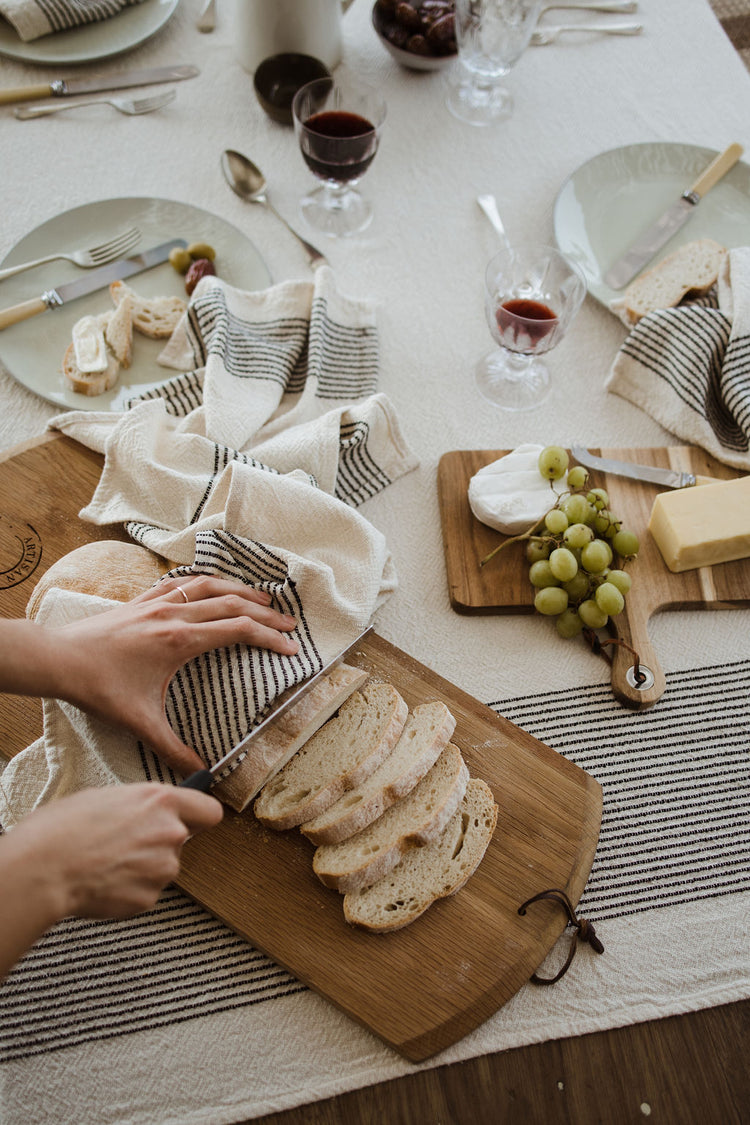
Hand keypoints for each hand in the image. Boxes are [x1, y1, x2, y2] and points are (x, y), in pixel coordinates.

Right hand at [14, 783, 222, 918]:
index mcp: (161, 801)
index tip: (193, 819)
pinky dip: (129, 889)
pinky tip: (104, 881)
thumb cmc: (63, 828)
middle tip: (125, 843)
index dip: (199, 816)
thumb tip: (147, 813)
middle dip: (159, 842)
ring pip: (162, 867)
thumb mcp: (106, 796)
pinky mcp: (149, 898)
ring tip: (107, 862)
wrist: (43, 869)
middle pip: (182, 839)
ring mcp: (162, 868)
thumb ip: (141, 806)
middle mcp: (170, 833)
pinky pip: (146, 891)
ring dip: (143, 867)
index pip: (209, 810)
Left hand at [43, 575, 298, 774]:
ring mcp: (156, 604)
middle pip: (231, 605)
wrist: (59, 660)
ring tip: (261, 597)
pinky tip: (211, 586)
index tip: (290, 646)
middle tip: (289, 623)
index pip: (238, 631)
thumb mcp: (140, 722)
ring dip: (239, 589)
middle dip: (265, 613)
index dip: (268, 637)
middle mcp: (173, 616)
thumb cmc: (99, 688)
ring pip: (208, 586)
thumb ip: (173, 748)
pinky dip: (203, 582)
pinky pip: (180, 583)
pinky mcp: (140, 601)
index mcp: (180, 641)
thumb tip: (201, 773)